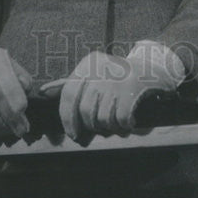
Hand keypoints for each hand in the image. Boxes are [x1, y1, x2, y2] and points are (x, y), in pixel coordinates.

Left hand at [56, 50, 170, 141]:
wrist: (153, 68)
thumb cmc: (118, 77)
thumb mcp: (93, 73)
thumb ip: (69, 83)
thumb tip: (44, 91)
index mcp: (88, 64)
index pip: (68, 94)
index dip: (67, 118)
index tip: (72, 134)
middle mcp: (100, 69)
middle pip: (85, 111)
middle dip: (92, 126)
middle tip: (100, 129)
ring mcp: (117, 78)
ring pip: (102, 118)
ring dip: (110, 128)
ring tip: (116, 123)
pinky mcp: (132, 88)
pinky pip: (120, 120)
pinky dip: (124, 127)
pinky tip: (128, 123)